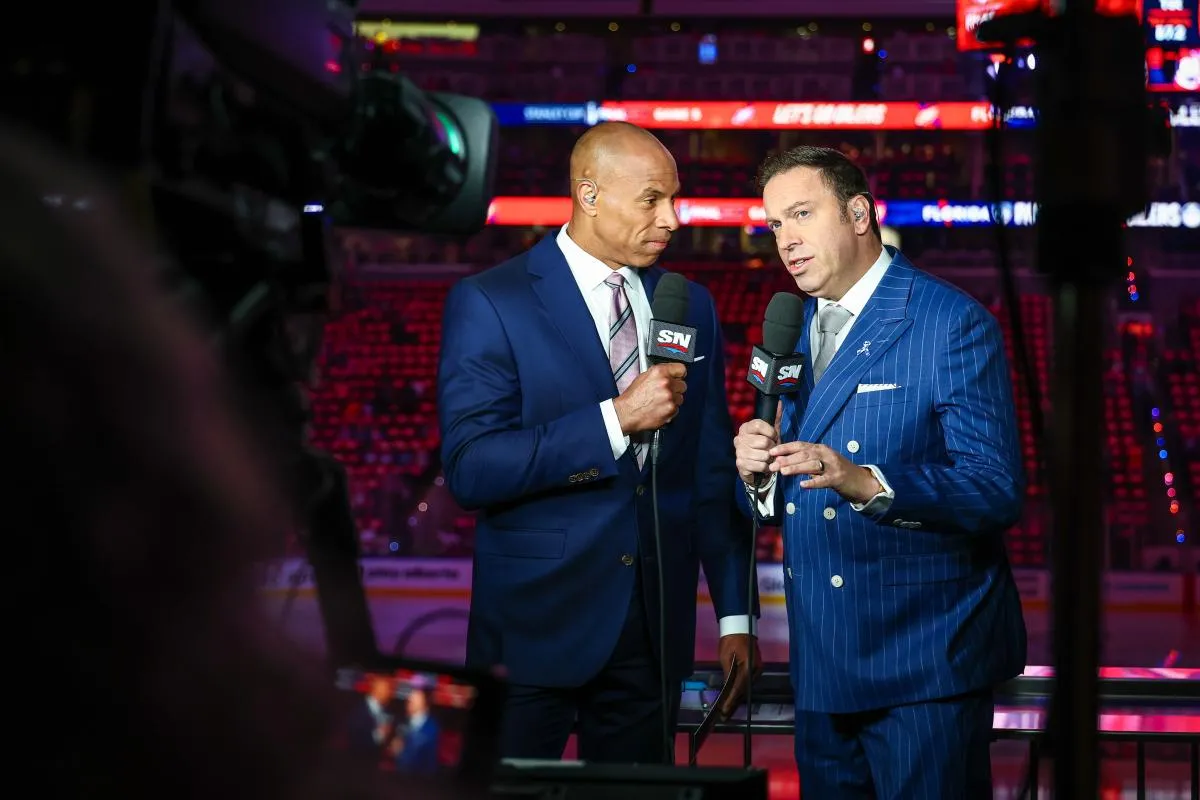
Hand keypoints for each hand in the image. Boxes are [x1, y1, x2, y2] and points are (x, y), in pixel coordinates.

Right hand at [613, 363, 686, 433]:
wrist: (627, 413)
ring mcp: (670, 397)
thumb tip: (670, 374)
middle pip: (683, 384)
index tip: (678, 377)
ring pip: (680, 398)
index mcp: (659, 372)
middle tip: (665, 392)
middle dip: (675, 388)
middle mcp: (666, 383)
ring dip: (673, 400)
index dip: (679, 374)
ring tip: (660, 401)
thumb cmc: (633, 397)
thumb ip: (660, 374)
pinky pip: (677, 409)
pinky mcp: (671, 410)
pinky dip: (670, 410)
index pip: (681, 369)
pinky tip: (660, 408)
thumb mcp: (644, 376)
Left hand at [716, 634, 762, 717]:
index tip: (724, 710)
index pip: (739, 687)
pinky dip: (740, 690)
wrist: (740, 626)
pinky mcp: (755, 668)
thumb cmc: (731, 639)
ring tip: (727, 710)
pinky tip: (733, 697)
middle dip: (734, 702)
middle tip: (724, 715)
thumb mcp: (725, 656)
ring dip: (737, 698)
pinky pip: (747, 682)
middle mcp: (756, 670)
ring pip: (746, 687)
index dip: (731, 699)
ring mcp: (757, 669)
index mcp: (749, 667)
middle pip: (744, 690)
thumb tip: (727, 687)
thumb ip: (728, 672)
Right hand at [733, 404, 782, 484]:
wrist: (755, 468)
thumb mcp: (771, 433)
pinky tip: (764, 466)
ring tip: (768, 459)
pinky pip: (761, 465)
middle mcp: (739, 438)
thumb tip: (780, 402)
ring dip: (770, 459)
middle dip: (772, 448)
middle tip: (772, 450)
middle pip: (763, 442)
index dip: (771, 432)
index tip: (773, 437)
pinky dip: (766, 467)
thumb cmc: (764, 448)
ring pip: (764, 455)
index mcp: (745, 428)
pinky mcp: (740, 464)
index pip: (758, 425)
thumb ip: (775, 418)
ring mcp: (739, 451)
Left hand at [768, 441, 882, 504]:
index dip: (785, 448)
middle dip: (787, 459)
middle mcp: (826, 454)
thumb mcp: (821, 461)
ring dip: (796, 468)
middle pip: (804, 454)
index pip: (800, 445)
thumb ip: (805, 460)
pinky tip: (803, 485)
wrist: (860, 480)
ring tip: (783, 472)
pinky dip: (813, 482)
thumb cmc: (836, 470)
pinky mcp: (838, 478)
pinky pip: (823, 480)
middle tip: (773, 465)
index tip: (771, 452)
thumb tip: (782, 462)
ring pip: (812, 464)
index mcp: (820, 448)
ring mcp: (833, 466)